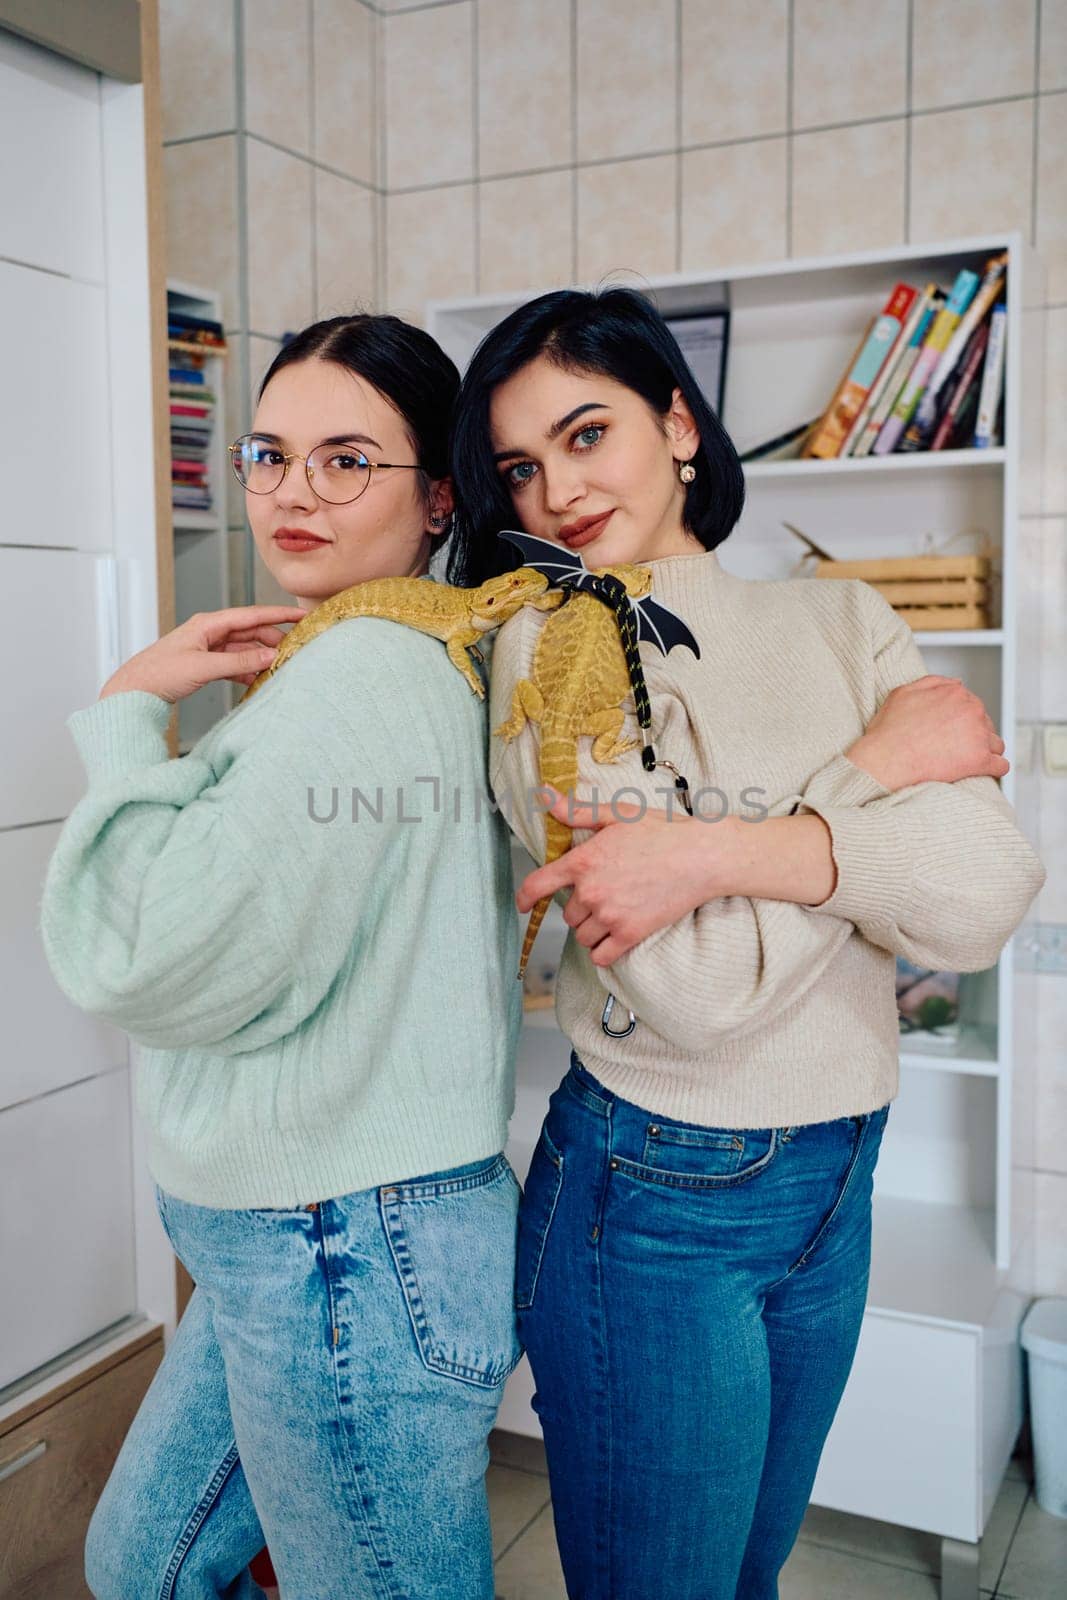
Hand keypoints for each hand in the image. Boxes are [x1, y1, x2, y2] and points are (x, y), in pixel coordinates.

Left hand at [98, 606, 309, 703]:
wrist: (134, 691)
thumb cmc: (159, 674)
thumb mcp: (203, 667)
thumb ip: (238, 662)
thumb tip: (269, 657)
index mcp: (208, 623)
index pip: (251, 615)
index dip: (279, 614)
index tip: (302, 615)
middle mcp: (210, 632)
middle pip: (250, 630)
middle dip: (274, 638)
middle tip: (296, 647)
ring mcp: (208, 648)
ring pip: (244, 648)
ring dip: (261, 657)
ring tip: (280, 666)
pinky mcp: (206, 664)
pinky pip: (234, 664)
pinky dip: (247, 670)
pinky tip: (258, 680)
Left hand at [517, 788, 736, 965]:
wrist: (700, 857)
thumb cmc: (661, 831)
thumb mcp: (616, 814)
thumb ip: (576, 811)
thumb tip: (545, 795)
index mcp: (583, 862)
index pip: (537, 885)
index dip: (525, 898)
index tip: (523, 905)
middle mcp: (590, 892)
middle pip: (567, 913)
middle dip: (579, 907)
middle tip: (603, 894)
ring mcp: (610, 916)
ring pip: (582, 936)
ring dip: (591, 929)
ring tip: (612, 914)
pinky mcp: (630, 934)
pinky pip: (601, 955)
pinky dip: (603, 951)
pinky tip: (613, 939)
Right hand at [847, 675, 1007, 789]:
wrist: (885, 760)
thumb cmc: (890, 730)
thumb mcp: (903, 693)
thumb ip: (934, 683)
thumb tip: (958, 683)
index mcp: (956, 693)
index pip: (973, 706)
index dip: (962, 721)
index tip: (951, 733)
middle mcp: (972, 711)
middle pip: (986, 724)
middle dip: (975, 736)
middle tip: (955, 749)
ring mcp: (978, 736)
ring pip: (996, 744)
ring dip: (986, 752)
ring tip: (966, 762)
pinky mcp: (980, 760)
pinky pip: (1001, 766)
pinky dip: (994, 770)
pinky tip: (982, 773)